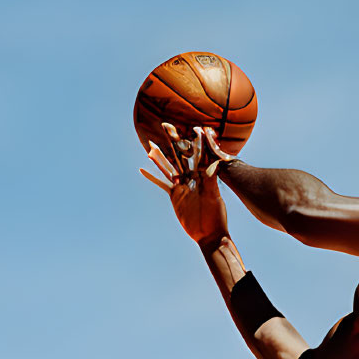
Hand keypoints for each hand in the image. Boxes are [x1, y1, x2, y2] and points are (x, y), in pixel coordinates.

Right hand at [141, 123, 228, 247]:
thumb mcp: (214, 196)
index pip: (198, 154)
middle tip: (166, 126)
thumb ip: (211, 181)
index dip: (195, 141)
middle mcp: (191, 177)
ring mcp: (182, 186)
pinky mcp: (175, 195)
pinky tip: (142, 170)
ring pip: (169, 168)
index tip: (192, 126)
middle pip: (180, 156)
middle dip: (173, 142)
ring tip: (150, 145)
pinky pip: (162, 184)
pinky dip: (152, 177)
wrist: (209, 233)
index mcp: (203, 175)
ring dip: (159, 157)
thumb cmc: (216, 215)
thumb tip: (213, 165)